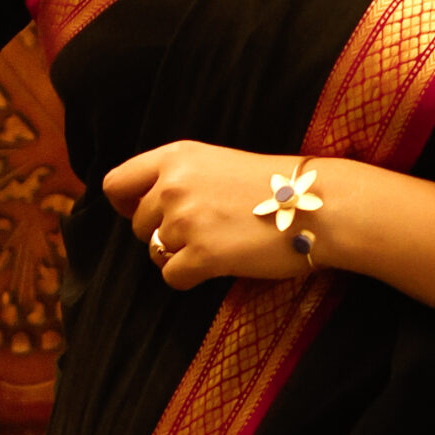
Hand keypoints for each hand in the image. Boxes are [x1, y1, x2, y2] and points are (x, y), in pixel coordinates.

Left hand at [102, 142, 315, 288]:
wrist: (319, 205)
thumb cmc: (277, 186)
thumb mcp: (219, 163)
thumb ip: (181, 179)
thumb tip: (150, 208)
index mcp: (176, 156)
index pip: (116, 183)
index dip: (124, 204)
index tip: (142, 214)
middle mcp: (173, 184)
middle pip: (137, 225)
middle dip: (162, 235)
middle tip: (202, 235)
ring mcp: (185, 220)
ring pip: (156, 253)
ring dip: (181, 256)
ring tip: (219, 246)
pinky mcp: (201, 254)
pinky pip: (172, 277)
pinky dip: (192, 277)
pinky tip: (221, 264)